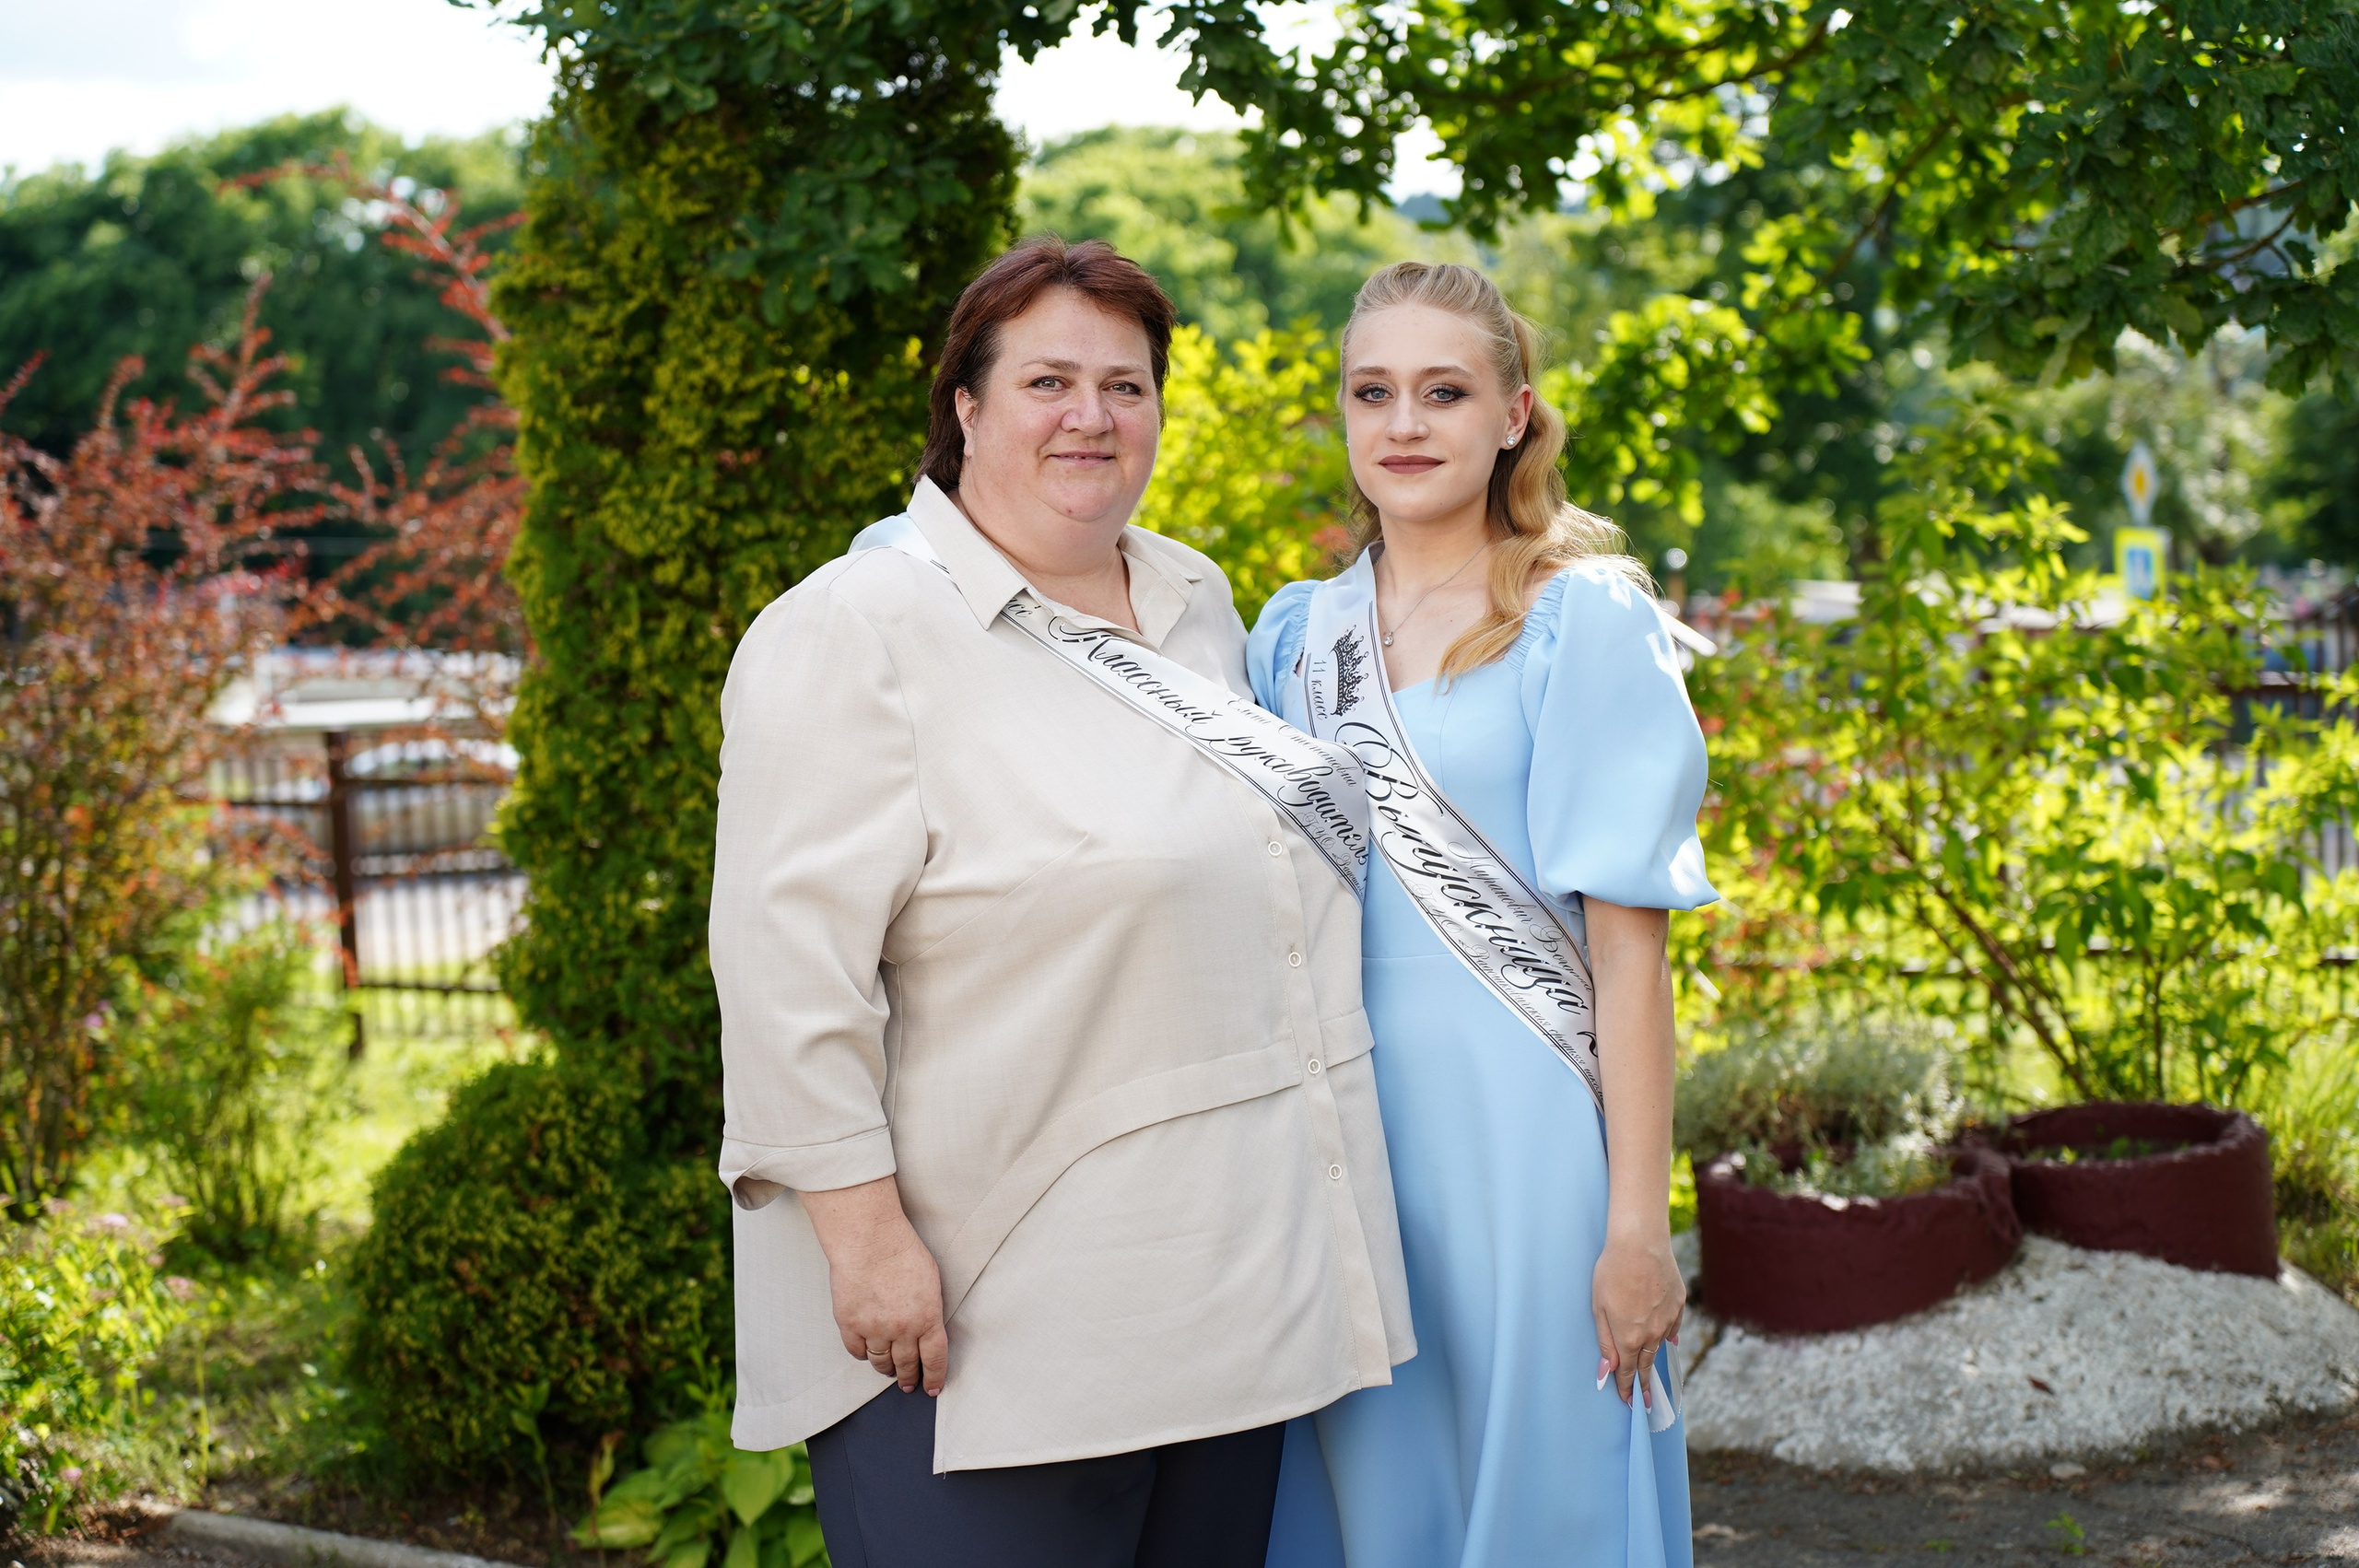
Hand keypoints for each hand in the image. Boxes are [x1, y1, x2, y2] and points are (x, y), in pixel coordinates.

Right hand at [801, 1176, 949, 1394]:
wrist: (868, 1240)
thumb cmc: (902, 1251)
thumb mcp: (931, 1281)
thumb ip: (930, 1310)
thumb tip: (928, 1329)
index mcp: (927, 1318)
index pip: (934, 1360)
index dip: (934, 1377)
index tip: (931, 1388)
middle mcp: (902, 1330)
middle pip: (906, 1365)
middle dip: (908, 1378)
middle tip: (908, 1384)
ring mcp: (873, 1329)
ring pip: (880, 1362)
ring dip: (886, 1369)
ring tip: (888, 1370)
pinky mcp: (849, 1325)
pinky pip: (857, 1351)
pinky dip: (862, 1353)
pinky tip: (866, 1350)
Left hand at [1592, 1223, 1684, 1409]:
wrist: (1640, 1244)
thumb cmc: (1612, 1272)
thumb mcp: (1599, 1308)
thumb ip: (1605, 1342)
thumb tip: (1607, 1371)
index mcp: (1630, 1338)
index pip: (1629, 1371)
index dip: (1627, 1387)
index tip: (1628, 1402)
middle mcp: (1653, 1334)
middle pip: (1647, 1364)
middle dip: (1644, 1383)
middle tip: (1644, 1401)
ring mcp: (1669, 1320)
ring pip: (1660, 1345)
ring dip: (1654, 1358)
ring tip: (1651, 1372)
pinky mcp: (1679, 1304)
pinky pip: (1672, 1327)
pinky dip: (1667, 1335)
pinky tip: (1665, 1338)